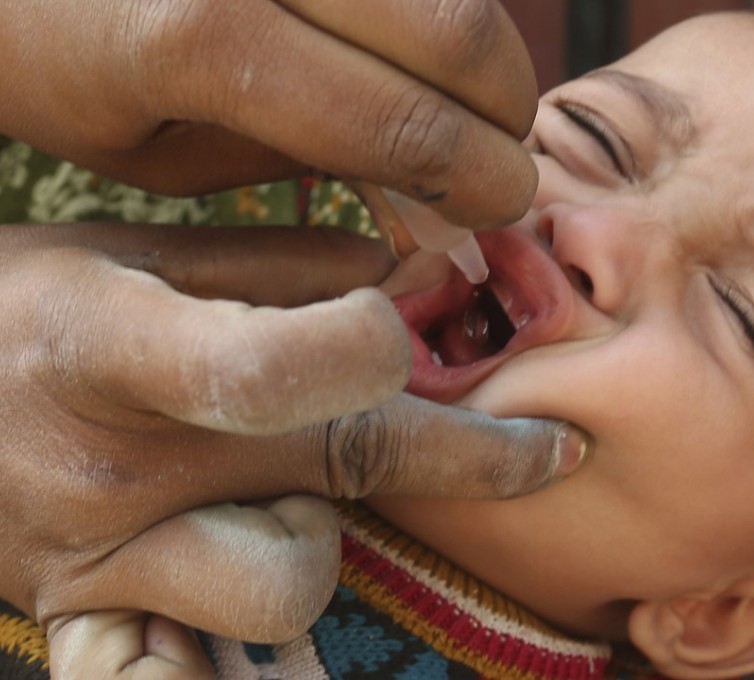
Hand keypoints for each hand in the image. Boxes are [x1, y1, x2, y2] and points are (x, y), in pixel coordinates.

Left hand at [0, 0, 537, 227]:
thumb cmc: (56, 63)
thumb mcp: (155, 154)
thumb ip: (291, 158)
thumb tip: (410, 164)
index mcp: (203, 38)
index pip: (399, 122)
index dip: (477, 177)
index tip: (501, 207)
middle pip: (455, 28)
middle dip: (506, 108)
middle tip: (500, 154)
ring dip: (488, 49)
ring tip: (469, 101)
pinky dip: (439, 6)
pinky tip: (422, 43)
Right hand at [0, 223, 586, 657]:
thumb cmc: (22, 313)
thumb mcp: (131, 256)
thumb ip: (279, 264)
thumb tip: (414, 275)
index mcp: (116, 348)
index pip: (285, 365)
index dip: (388, 349)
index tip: (452, 340)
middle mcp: (114, 466)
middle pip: (341, 466)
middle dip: (471, 457)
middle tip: (543, 450)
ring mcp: (102, 563)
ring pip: (292, 587)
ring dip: (326, 538)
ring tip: (284, 497)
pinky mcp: (90, 623)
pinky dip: (241, 667)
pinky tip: (259, 636)